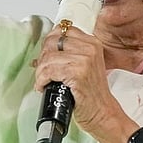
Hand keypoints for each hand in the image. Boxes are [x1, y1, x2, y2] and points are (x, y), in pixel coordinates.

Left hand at [33, 24, 133, 142]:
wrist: (103, 112)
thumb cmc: (92, 93)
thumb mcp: (85, 66)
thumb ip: (67, 55)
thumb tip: (42, 54)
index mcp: (92, 42)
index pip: (62, 29)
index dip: (49, 43)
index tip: (46, 56)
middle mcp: (89, 48)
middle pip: (52, 42)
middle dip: (42, 58)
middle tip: (43, 71)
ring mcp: (84, 60)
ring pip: (48, 58)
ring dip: (40, 72)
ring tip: (43, 81)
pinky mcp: (77, 73)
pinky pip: (49, 71)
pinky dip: (41, 80)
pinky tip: (43, 86)